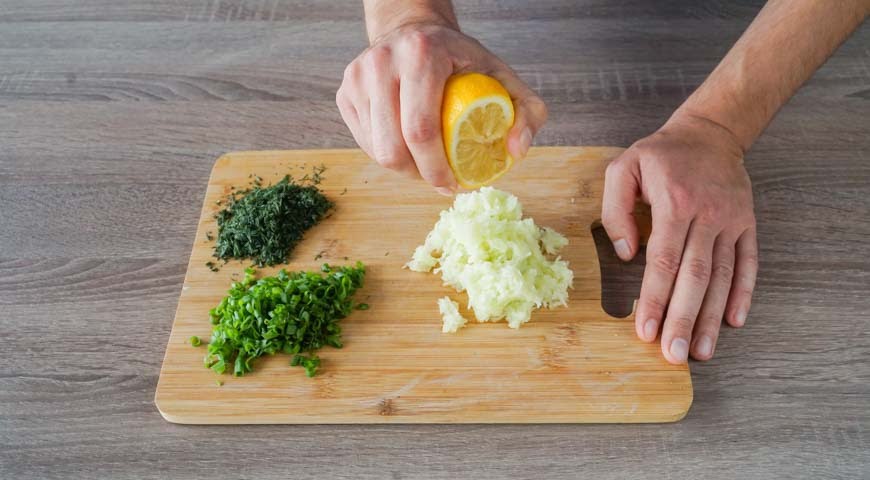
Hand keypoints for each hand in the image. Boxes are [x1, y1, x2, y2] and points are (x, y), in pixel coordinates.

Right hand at [336, 22, 546, 194]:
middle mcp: (382, 62)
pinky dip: (388, 154)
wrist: (415, 31)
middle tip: (440, 179)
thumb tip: (515, 151)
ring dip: (403, 168)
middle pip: (391, 146)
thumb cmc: (462, 61)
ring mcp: (358, 77)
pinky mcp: (345, 91)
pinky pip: (365, 142)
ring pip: (376, 149)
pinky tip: (408, 146)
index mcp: (421, 54)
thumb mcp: (505, 79)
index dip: (435, 168)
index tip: (453, 185)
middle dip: (418, 175)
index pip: (421, 128)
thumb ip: (527, 112)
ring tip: (426, 162)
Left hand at [602, 114, 757, 363]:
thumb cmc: (660, 155)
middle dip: (683, 319)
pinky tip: (733, 321)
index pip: (663, 261)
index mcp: (674, 203)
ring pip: (723, 277)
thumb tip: (626, 253)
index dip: (654, 298)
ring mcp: (731, 221)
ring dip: (712, 317)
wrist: (711, 132)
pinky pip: (748, 264)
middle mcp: (707, 215)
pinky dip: (743, 294)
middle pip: (695, 276)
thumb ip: (615, 209)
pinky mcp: (747, 225)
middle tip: (673, 354)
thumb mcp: (622, 168)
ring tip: (701, 351)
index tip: (645, 330)